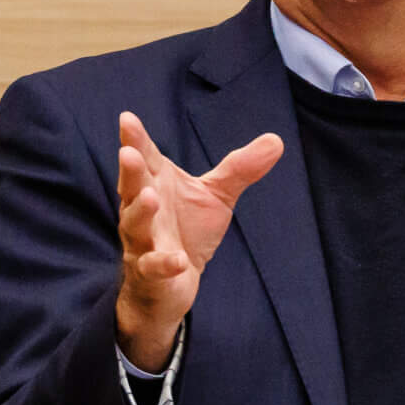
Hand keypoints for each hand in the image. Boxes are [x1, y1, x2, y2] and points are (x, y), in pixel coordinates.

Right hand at [114, 111, 282, 370]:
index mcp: (156, 185)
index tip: (127, 118)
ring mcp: (143, 242)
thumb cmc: (187, 232)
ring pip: (135, 225)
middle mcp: (143, 210)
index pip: (144, 158)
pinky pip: (153, 267)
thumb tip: (277, 140)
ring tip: (149, 197)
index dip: (135, 139)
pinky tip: (177, 260)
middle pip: (133, 187)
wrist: (171, 286)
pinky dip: (163, 263)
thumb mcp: (216, 197)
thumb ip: (240, 169)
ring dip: (140, 212)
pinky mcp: (150, 274)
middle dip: (130, 171)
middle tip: (128, 151)